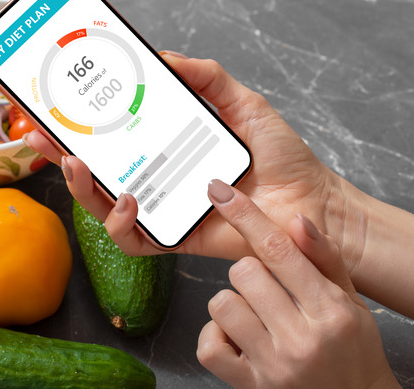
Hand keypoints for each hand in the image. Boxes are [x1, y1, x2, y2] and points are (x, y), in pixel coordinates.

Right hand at [24, 52, 352, 262]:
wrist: (309, 200)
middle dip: (59, 155)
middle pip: (93, 175)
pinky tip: (129, 200)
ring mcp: (161, 213)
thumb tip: (162, 57)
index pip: (109, 140)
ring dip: (82, 189)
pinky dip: (122, 223)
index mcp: (163, 150)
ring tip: (79, 165)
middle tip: (42, 135)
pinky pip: (132, 241)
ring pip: (101, 210)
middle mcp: (155, 182)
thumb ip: (205, 77)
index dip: (75, 127)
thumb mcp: (240, 103)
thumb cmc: (278, 157)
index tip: (50, 110)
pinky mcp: (173, 239)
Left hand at [196, 179, 397, 388]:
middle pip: (243, 272)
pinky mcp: (250, 386)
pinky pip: (208, 347)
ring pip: (222, 304)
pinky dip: (216, 337)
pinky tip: (237, 339)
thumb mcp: (351, 301)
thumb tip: (295, 218)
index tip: (220, 190)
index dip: (245, 215)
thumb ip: (324, 258)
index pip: (278, 250)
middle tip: (267, 291)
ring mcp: (273, 365)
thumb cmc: (351, 348)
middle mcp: (301, 338)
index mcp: (329, 310)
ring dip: (232, 304)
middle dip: (250, 274)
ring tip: (255, 316)